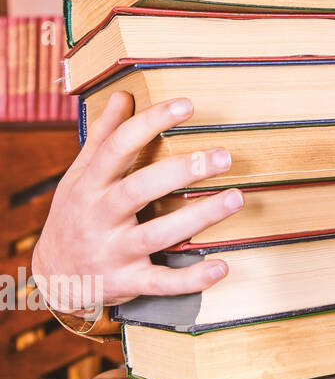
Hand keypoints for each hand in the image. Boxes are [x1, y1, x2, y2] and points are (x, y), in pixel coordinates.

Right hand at [31, 92, 244, 316]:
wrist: (53, 277)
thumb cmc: (76, 216)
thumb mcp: (80, 176)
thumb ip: (104, 138)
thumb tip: (123, 96)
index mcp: (89, 185)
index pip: (118, 148)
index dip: (150, 123)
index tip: (187, 105)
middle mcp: (99, 217)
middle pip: (139, 189)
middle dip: (182, 171)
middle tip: (223, 156)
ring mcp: (113, 252)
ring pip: (158, 234)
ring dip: (200, 217)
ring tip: (237, 198)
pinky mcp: (128, 282)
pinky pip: (161, 282)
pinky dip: (192, 279)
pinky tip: (222, 266)